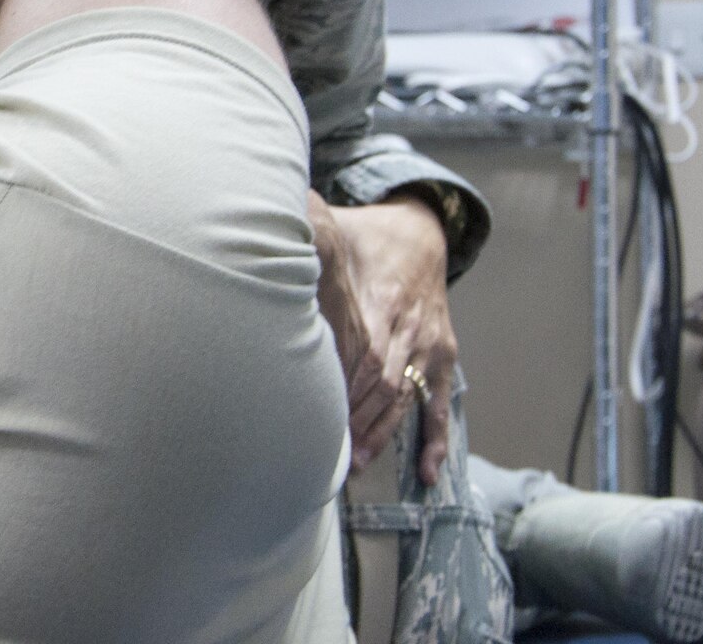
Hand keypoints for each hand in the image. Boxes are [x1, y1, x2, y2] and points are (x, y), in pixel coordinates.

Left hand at [307, 189, 456, 485]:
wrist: (421, 232)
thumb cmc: (365, 237)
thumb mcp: (334, 233)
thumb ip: (304, 243)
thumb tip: (259, 245)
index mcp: (382, 299)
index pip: (364, 354)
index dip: (344, 387)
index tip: (318, 413)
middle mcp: (408, 327)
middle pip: (383, 384)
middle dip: (356, 419)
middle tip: (330, 451)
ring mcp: (428, 345)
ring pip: (405, 398)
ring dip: (381, 432)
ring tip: (357, 463)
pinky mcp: (443, 355)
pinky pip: (440, 402)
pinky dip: (434, 438)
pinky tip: (426, 471)